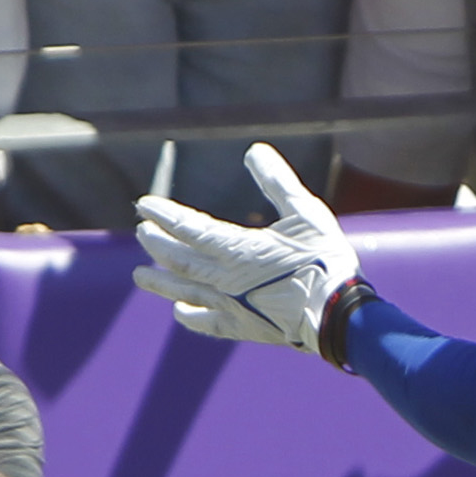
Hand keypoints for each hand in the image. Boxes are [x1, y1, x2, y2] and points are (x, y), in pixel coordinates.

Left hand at [133, 143, 360, 352]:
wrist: (336, 313)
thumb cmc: (324, 258)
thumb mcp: (305, 211)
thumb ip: (278, 181)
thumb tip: (254, 149)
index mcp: (238, 248)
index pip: (190, 228)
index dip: (165, 215)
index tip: (143, 205)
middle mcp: (226, 279)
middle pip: (180, 259)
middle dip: (158, 244)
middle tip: (140, 231)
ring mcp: (232, 306)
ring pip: (186, 291)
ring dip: (161, 283)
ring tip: (139, 275)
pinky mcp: (244, 327)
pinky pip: (209, 323)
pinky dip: (191, 317)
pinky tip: (179, 312)